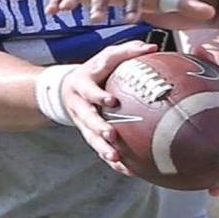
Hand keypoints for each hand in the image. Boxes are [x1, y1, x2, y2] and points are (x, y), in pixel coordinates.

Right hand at [60, 40, 157, 175]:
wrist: (65, 88)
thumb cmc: (95, 70)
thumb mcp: (106, 57)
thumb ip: (127, 51)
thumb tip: (153, 47)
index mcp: (83, 83)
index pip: (90, 89)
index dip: (98, 95)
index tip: (112, 101)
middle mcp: (80, 104)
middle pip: (87, 118)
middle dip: (98, 128)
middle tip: (111, 135)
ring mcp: (81, 122)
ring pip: (90, 138)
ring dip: (102, 149)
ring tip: (116, 158)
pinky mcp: (87, 134)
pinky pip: (99, 149)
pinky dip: (112, 161)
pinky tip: (128, 170)